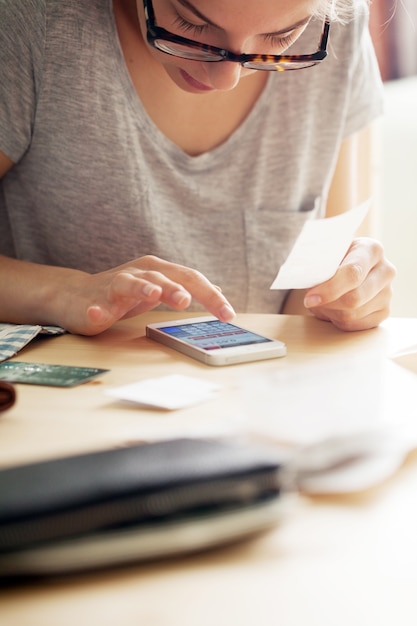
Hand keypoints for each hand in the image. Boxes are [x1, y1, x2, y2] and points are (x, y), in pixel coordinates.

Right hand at [58, 255, 235, 334]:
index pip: (190, 279)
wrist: (76, 296)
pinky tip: (98, 315)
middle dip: (177, 289)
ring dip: (142, 288)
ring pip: (129, 283)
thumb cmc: (123, 294)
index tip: (229, 315)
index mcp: (158, 271)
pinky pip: (94, 306)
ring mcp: (114, 286)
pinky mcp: (93, 302)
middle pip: (162, 278)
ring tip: (152, 294)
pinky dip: (97, 310)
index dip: (211, 296)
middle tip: (188, 301)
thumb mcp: (159, 288)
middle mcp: (139, 274)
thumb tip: (217, 290)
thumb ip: (185, 287)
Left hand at [303, 238, 396, 330]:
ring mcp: (388, 293)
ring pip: (353, 314)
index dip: (329, 289)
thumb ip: (319, 264)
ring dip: (330, 312)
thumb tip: (307, 277)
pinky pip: (355, 324)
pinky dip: (338, 320)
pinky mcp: (384, 311)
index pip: (352, 273)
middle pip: (354, 298)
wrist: (341, 267)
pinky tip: (333, 308)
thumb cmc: (331, 260)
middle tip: (310, 300)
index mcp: (371, 250)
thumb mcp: (325, 255)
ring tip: (322, 301)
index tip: (309, 298)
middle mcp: (386, 271)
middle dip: (327, 303)